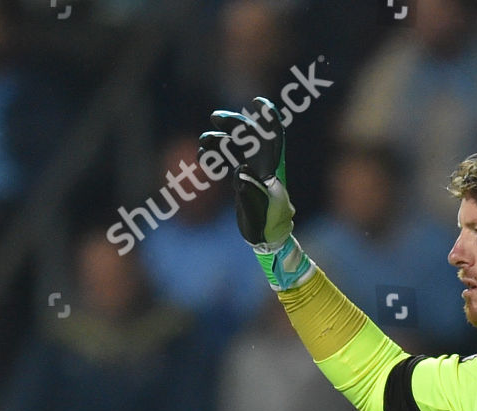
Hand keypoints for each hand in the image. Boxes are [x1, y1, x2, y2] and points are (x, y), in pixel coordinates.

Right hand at [199, 96, 311, 289]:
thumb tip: (240, 173)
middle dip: (233, 124)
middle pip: (249, 137)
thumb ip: (250, 194)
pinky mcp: (242, 178)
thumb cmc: (268, 228)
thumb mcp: (260, 214)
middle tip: (215, 118)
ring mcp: (252, 170)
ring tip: (203, 143)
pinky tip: (204, 157)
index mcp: (272, 170)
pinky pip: (228, 159)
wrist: (268, 240)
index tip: (259, 103)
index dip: (269, 120)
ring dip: (219, 140)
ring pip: (235, 146)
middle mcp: (263, 166)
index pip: (273, 139)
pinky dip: (216, 155)